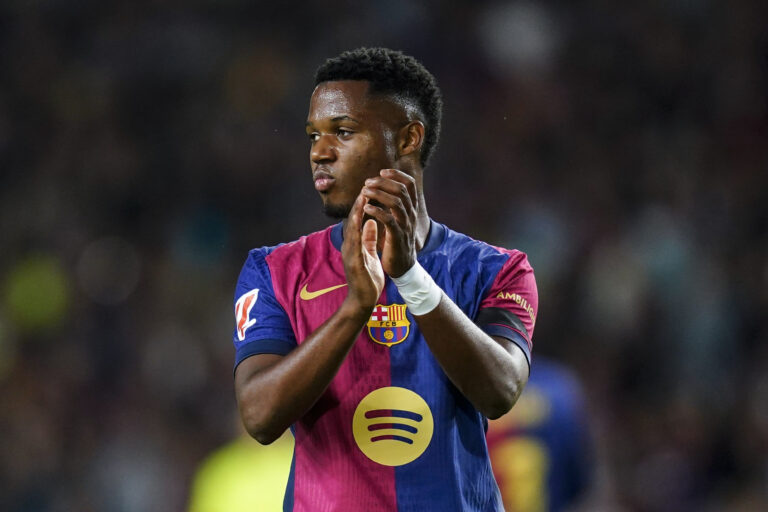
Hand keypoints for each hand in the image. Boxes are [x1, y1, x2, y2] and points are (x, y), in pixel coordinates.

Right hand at [342, 193, 385, 312]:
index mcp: (355, 243)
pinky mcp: (354, 260)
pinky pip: (356, 241)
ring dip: (357, 210)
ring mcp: (350, 252)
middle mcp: (350, 245)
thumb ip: (368, 238)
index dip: (364, 203)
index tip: (371, 188)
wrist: (363, 300)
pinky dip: (358, 228)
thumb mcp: (369, 253)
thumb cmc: (367, 278)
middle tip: (367, 184)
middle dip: (360, 201)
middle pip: (354, 219)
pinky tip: (362, 218)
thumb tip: (370, 222)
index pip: (359, 219)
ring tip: (363, 195)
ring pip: (353, 226)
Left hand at [361, 169, 417, 277]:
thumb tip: (384, 188)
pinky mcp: (397, 236)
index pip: (409, 184)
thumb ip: (394, 204)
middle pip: (401, 190)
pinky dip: (377, 211)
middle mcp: (411, 214)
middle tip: (368, 182)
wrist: (402, 265)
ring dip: (379, 194)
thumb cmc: (397, 240)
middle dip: (383, 182)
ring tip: (365, 191)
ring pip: (396, 202)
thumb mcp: (399, 219)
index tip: (382, 171)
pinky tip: (367, 207)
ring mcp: (405, 225)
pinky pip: (389, 219)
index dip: (397, 174)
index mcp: (411, 208)